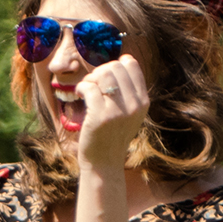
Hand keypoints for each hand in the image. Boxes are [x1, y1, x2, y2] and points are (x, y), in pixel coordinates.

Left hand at [73, 55, 150, 170]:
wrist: (104, 162)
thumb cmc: (112, 135)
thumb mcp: (130, 113)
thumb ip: (130, 90)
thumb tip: (125, 59)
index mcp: (143, 102)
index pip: (132, 65)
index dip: (114, 65)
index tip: (105, 77)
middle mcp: (134, 105)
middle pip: (115, 67)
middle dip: (99, 71)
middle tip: (92, 84)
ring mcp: (118, 111)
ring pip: (102, 75)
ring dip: (90, 78)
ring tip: (86, 89)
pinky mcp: (100, 117)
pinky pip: (89, 88)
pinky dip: (81, 87)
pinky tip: (79, 94)